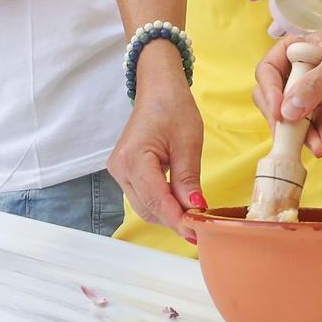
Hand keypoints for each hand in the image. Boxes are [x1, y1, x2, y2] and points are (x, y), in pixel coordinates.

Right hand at [107, 46, 205, 242]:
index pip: (156, 200)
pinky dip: (162, 203)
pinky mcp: (125, 172)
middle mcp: (120, 169)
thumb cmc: (173, 107)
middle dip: (174, 220)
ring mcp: (119, 171)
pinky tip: (180, 203)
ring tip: (194, 217)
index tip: (198, 234)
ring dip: (168, 214)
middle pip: (148, 209)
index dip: (178, 219)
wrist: (158, 88)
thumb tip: (195, 209)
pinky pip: (144, 196)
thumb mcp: (188, 143)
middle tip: (201, 228)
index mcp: (134, 159)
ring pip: (145, 207)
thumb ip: (188, 179)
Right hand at [252, 25, 321, 158]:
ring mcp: (320, 91)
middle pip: (278, 97)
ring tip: (314, 145)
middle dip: (281, 118)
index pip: (270, 69)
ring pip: (297, 117)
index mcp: (303, 49)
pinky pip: (317, 126)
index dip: (270, 91)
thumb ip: (314, 83)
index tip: (278, 110)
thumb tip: (289, 107)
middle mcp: (306, 70)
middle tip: (288, 135)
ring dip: (302, 134)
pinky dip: (318, 136)